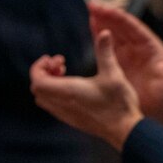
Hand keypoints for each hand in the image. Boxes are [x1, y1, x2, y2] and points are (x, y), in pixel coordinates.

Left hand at [30, 29, 145, 149]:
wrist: (125, 130)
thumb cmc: (119, 103)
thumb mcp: (114, 74)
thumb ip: (105, 52)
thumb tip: (105, 32)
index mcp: (68, 91)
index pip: (37, 81)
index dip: (39, 67)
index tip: (56, 58)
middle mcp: (63, 104)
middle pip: (37, 89)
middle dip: (44, 73)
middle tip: (62, 64)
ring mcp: (66, 115)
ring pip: (44, 98)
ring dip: (50, 84)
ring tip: (66, 74)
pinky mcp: (73, 120)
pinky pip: (53, 106)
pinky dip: (56, 94)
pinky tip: (75, 88)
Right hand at [88, 3, 162, 126]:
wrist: (158, 113)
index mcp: (151, 47)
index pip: (134, 28)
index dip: (121, 18)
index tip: (108, 9)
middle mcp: (139, 47)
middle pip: (121, 27)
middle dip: (108, 15)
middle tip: (93, 5)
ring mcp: (127, 54)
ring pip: (113, 33)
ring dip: (102, 20)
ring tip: (90, 9)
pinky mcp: (118, 63)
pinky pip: (107, 45)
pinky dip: (99, 34)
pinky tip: (91, 23)